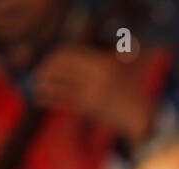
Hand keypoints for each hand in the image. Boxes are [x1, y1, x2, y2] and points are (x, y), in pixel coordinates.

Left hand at [31, 44, 153, 143]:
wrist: (141, 116)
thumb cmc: (135, 89)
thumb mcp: (130, 64)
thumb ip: (121, 50)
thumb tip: (118, 42)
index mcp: (103, 64)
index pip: (70, 54)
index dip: (56, 55)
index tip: (50, 58)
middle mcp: (96, 78)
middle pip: (62, 68)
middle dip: (47, 68)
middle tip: (40, 71)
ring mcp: (92, 94)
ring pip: (60, 86)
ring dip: (44, 84)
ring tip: (36, 84)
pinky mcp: (90, 109)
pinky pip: (64, 102)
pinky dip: (49, 100)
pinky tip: (40, 98)